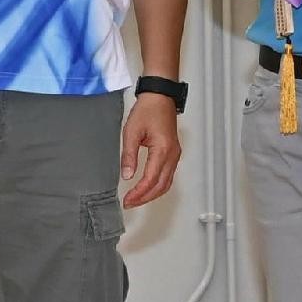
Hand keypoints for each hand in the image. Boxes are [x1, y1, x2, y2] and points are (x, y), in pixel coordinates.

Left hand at [119, 89, 180, 206]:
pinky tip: (147, 187)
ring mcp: (175, 155)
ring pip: (166, 183)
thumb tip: (126, 175)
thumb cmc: (148, 110)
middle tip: (130, 203)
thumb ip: (128, 156)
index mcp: (162, 150)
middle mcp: (172, 155)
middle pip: (161, 186)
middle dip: (145, 198)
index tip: (128, 200)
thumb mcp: (131, 132)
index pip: (150, 179)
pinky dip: (157, 185)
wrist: (160, 97)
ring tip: (136, 199)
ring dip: (152, 194)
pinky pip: (168, 175)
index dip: (139, 193)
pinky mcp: (173, 153)